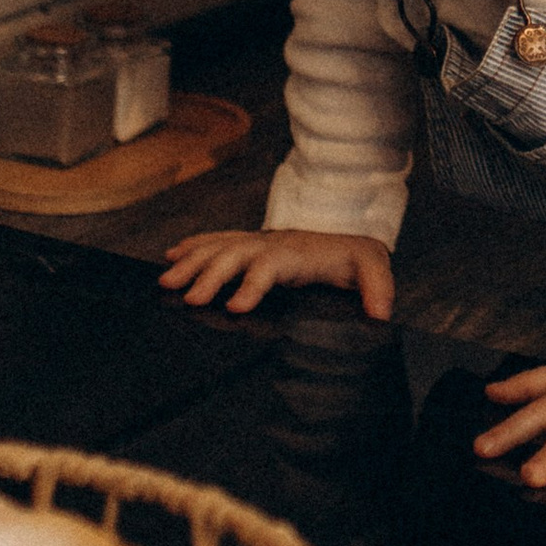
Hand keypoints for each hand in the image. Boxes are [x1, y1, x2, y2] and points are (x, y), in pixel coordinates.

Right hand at [160, 227, 395, 318]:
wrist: (348, 231)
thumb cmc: (356, 256)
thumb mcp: (373, 269)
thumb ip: (377, 290)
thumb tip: (380, 315)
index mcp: (298, 254)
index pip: (271, 266)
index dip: (252, 284)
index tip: (235, 308)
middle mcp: (272, 243)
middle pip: (235, 254)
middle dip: (210, 274)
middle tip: (189, 299)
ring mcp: (258, 241)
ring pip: (219, 246)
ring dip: (191, 262)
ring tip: (165, 281)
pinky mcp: (250, 242)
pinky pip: (217, 240)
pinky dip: (193, 246)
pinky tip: (170, 256)